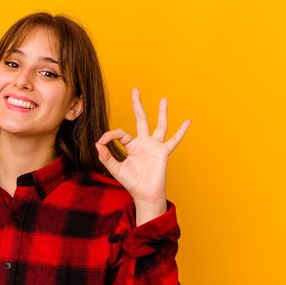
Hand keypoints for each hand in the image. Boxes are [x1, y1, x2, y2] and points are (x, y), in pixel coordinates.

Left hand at [95, 88, 189, 213]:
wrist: (144, 194)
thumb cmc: (131, 182)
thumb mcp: (115, 168)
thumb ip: (106, 156)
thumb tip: (98, 143)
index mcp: (131, 146)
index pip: (120, 133)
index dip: (110, 135)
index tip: (102, 141)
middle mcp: (143, 143)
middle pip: (141, 119)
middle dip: (137, 104)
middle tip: (135, 90)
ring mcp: (154, 146)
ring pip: (159, 125)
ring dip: (162, 112)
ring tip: (164, 99)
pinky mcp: (163, 152)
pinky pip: (174, 140)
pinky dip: (181, 131)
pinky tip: (188, 121)